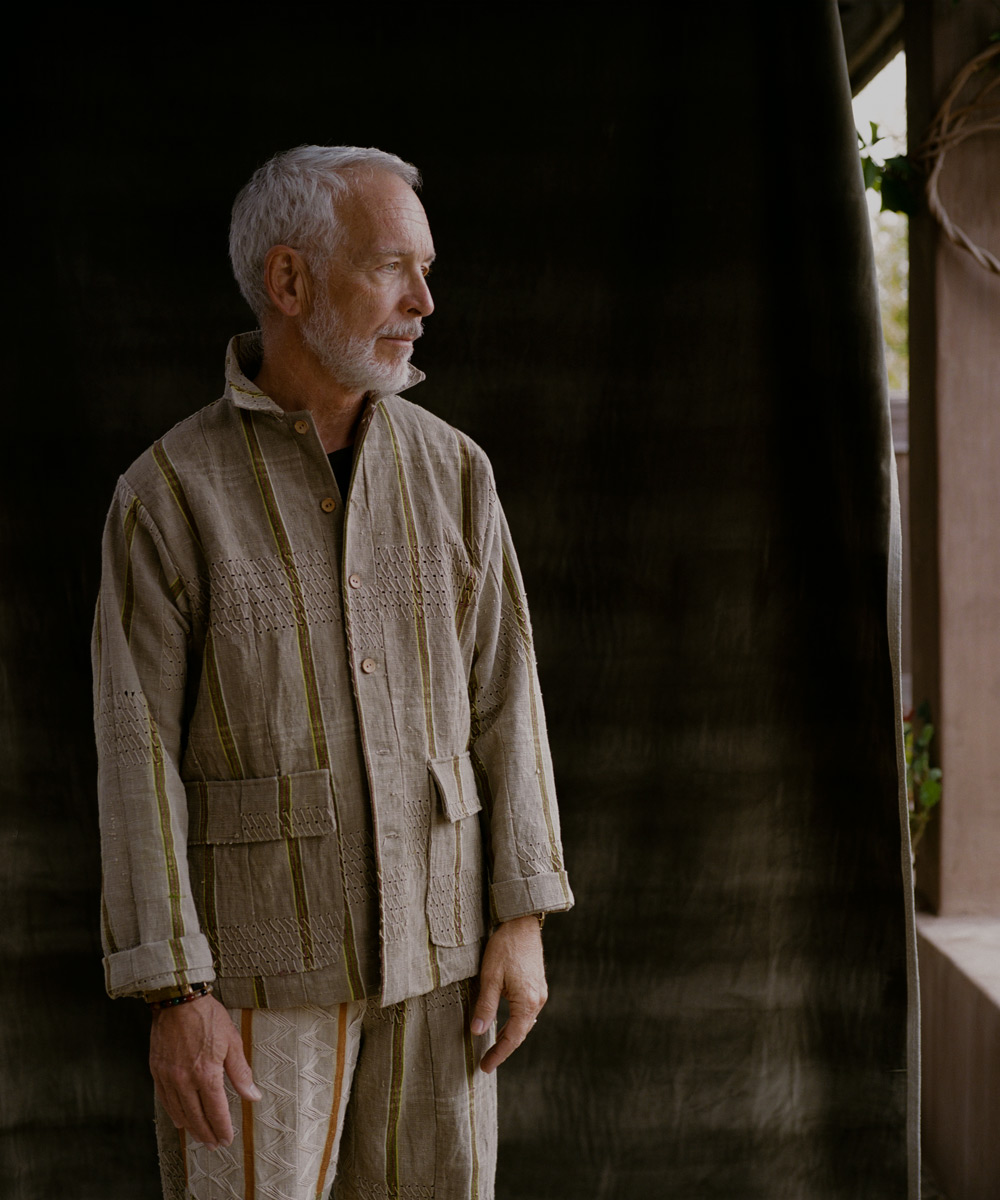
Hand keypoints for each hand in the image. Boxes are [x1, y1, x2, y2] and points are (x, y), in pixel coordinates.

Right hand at [149, 995, 260, 1148]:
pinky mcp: (157, 1071)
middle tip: (215, 1144)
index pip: (216, 1111)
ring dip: (191, 1128)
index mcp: (206, 1073)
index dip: (222, 1128)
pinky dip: (174, 1113)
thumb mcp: (232, 1042)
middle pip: (196, 1117)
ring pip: (179, 1112)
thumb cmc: (209, 1018)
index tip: (228, 1139)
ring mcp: (168, 1077)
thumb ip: (241, 1073)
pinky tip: (180, 1120)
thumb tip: (254, 1096)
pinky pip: (165, 1100)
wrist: (179, 1000)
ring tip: (200, 1137)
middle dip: (207, 1134)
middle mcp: (185, 1080)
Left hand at [471, 914, 546, 1073]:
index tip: (485, 1067)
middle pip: (520, 1033)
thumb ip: (485, 1006)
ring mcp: (539, 993)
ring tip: (494, 1047)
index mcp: (527, 1002)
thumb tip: (478, 1032)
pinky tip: (505, 1024)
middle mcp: (537, 1000)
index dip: (498, 1054)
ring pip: (524, 1023)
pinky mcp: (537, 985)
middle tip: (487, 1062)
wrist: (522, 923)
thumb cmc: (504, 947)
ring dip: (510, 1036)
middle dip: (504, 1049)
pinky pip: (527, 1012)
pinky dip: (515, 1022)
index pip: (512, 1038)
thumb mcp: (490, 976)